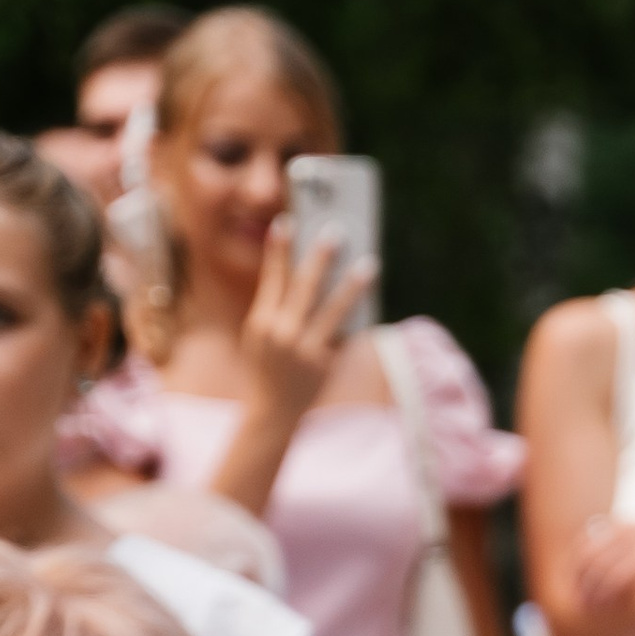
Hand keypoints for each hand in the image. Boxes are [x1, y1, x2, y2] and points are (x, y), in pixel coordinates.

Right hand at [241, 219, 370, 427]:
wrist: (271, 412)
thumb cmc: (267, 368)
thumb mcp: (260, 337)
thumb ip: (276, 309)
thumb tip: (308, 276)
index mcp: (261, 322)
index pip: (272, 278)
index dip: (279, 250)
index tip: (287, 223)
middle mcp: (282, 333)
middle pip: (305, 286)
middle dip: (321, 257)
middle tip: (336, 232)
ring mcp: (305, 350)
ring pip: (333, 309)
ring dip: (353, 284)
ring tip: (369, 264)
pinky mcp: (325, 364)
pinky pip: (345, 333)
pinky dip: (359, 316)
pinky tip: (373, 300)